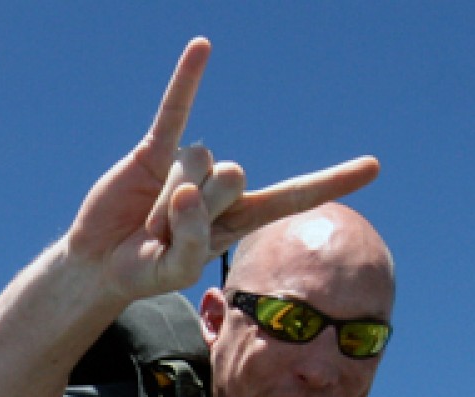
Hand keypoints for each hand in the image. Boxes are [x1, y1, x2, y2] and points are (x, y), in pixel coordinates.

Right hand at [66, 38, 378, 301]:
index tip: (372, 166)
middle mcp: (224, 189)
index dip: (331, 183)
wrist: (102, 261)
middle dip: (196, 213)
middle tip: (165, 237)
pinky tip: (203, 46)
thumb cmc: (146, 272)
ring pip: (199, 164)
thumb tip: (189, 190)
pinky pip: (176, 109)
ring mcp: (192, 167)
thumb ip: (191, 240)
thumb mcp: (174, 271)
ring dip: (169, 201)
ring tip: (148, 222)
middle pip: (233, 180)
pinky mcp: (157, 150)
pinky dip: (188, 80)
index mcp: (241, 220)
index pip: (294, 197)